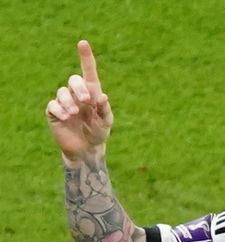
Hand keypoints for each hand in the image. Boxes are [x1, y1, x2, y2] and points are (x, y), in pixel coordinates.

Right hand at [46, 40, 112, 160]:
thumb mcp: (106, 122)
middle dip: (79, 88)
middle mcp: (77, 94)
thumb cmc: (99, 132)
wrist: (86, 149)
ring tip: (75, 114)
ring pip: (62, 92)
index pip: (89, 71)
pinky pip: (53, 105)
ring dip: (69, 101)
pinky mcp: (54, 112)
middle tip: (86, 100)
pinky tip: (67, 118)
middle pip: (74, 80)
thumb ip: (105, 110)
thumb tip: (102, 97)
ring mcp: (65, 102)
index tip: (83, 43)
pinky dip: (60, 109)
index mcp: (92, 93)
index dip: (86, 57)